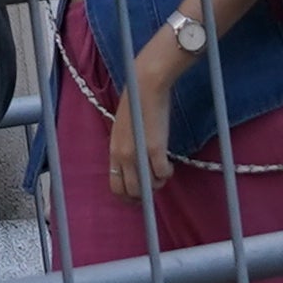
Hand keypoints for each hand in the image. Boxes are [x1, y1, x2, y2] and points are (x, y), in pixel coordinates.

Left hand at [106, 46, 189, 200]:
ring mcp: (138, 153)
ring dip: (158, 184)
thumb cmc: (136, 104)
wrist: (144, 86)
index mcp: (113, 151)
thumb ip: (126, 150)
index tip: (139, 196)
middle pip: (132, 192)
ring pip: (148, 186)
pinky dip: (167, 174)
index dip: (128, 196)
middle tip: (155, 186)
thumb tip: (135, 167)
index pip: (115, 187)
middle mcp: (123, 156)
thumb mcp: (123, 131)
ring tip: (163, 173)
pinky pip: (162, 173)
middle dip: (145, 195)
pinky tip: (169, 166)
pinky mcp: (155, 148)